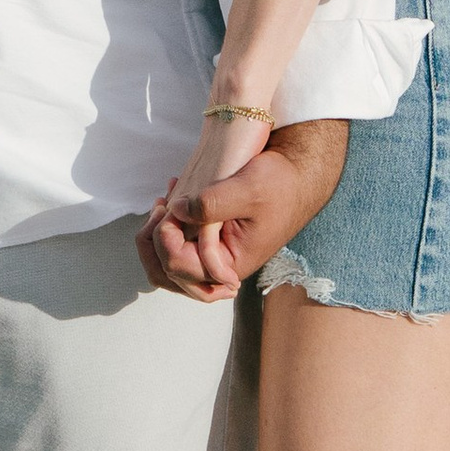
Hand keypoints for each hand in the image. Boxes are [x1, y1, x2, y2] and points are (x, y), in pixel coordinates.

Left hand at [139, 118, 346, 303]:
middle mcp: (218, 266)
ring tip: (162, 203)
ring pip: (167, 263)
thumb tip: (176, 210)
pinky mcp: (210, 239)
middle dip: (153, 241)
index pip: (180, 269)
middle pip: (167, 274)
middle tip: (159, 206)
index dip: (165, 240)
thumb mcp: (247, 189)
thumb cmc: (280, 184)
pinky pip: (178, 245)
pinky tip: (171, 199)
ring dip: (156, 234)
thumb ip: (211, 204)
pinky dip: (167, 225)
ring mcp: (213, 254)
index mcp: (229, 265)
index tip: (168, 207)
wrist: (297, 176)